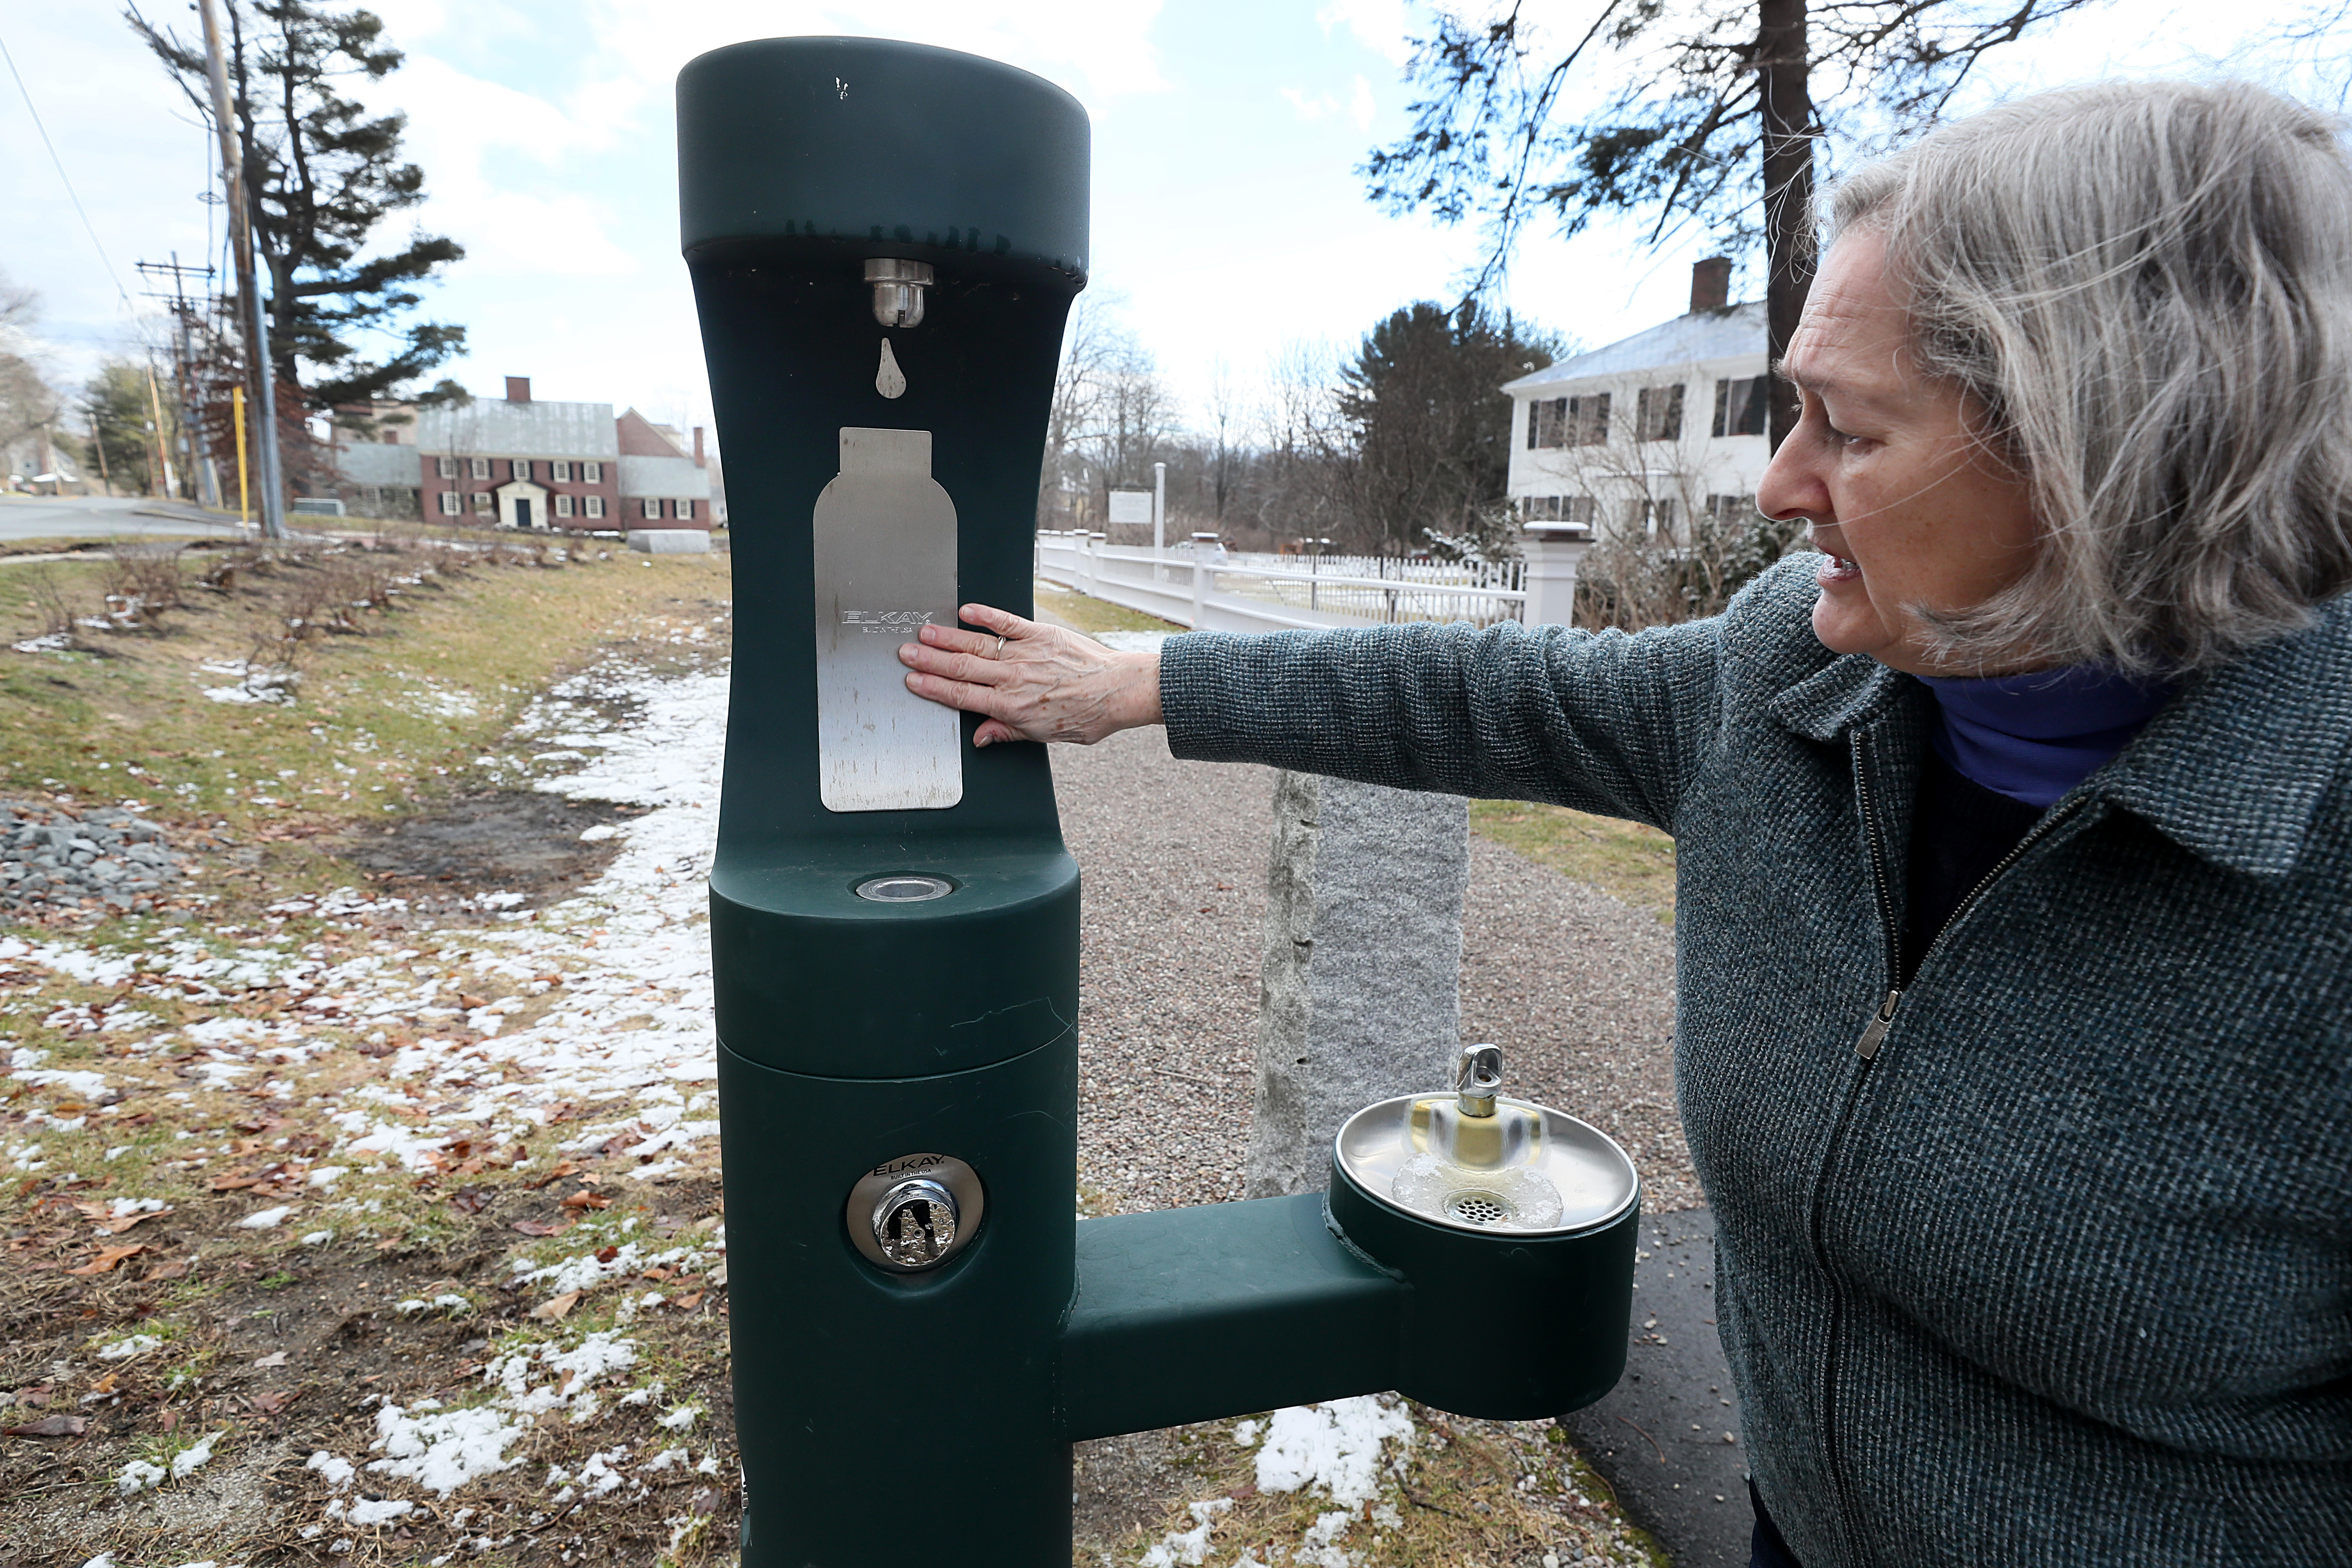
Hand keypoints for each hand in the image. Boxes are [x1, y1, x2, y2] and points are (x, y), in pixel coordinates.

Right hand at [899, 604, 1163, 746]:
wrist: (1118, 691)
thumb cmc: (1087, 715)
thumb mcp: (1044, 735)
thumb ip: (1007, 732)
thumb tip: (980, 737)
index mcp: (1011, 706)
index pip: (962, 695)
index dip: (934, 688)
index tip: (912, 680)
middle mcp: (1014, 678)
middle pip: (962, 668)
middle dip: (930, 660)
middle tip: (906, 652)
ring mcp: (1026, 654)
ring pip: (978, 645)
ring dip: (948, 638)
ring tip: (924, 632)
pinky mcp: (1040, 633)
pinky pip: (1007, 623)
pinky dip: (985, 615)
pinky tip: (966, 611)